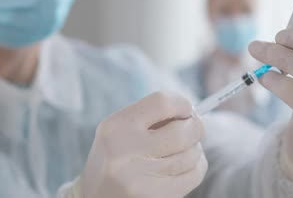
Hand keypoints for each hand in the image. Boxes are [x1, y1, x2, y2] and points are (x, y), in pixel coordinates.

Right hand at [81, 91, 207, 197]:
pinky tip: (185, 165)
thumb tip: (192, 112)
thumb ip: (151, 118)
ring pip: (191, 155)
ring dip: (195, 149)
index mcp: (116, 127)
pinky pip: (193, 176)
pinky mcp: (154, 197)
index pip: (162, 103)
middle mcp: (125, 151)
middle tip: (193, 128)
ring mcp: (140, 178)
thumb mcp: (119, 131)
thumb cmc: (114, 159)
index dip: (183, 104)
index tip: (187, 110)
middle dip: (196, 127)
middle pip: (183, 131)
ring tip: (184, 149)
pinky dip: (197, 166)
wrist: (95, 196)